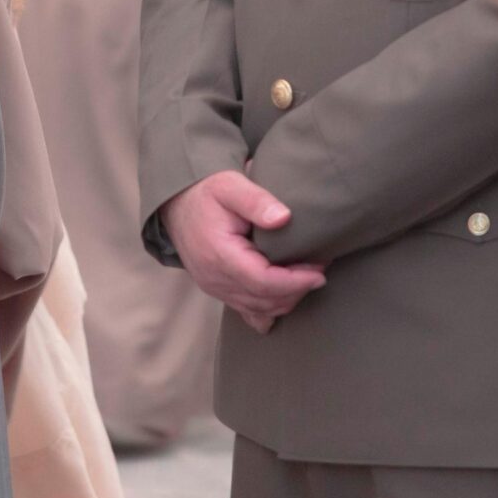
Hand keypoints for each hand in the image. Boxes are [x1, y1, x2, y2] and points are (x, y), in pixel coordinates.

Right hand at [161, 170, 326, 333]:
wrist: (178, 202)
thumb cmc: (207, 192)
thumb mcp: (231, 186)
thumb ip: (257, 201)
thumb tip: (285, 218)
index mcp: (220, 255)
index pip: (263, 282)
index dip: (295, 282)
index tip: (319, 272)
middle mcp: (214, 278)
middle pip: (264, 300)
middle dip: (297, 289)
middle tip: (319, 269)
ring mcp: (213, 287)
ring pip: (258, 309)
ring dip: (287, 298)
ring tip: (307, 277)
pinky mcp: (216, 288)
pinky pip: (245, 310)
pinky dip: (268, 309)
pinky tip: (284, 300)